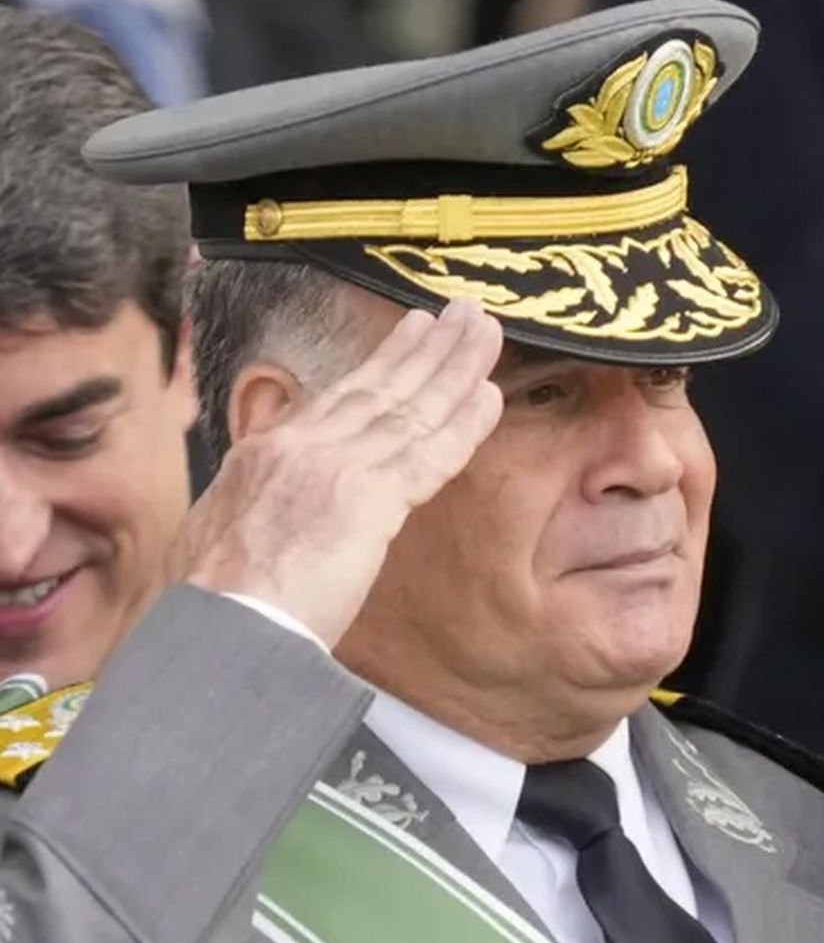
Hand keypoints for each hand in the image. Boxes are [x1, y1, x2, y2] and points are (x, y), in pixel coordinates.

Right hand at [171, 298, 505, 648]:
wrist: (215, 626)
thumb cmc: (213, 602)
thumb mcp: (219, 532)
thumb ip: (256, 505)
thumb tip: (266, 508)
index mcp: (265, 455)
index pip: (337, 400)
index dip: (381, 366)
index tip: (412, 336)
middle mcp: (301, 448)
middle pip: (378, 388)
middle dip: (425, 349)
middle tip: (462, 315)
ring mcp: (336, 468)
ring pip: (409, 408)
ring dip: (454, 367)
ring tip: (484, 332)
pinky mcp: (368, 499)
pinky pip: (430, 453)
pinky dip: (463, 422)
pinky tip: (490, 395)